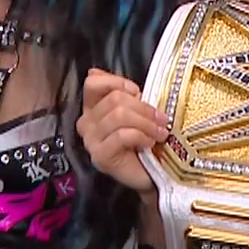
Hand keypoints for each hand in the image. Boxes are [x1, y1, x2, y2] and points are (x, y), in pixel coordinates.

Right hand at [76, 69, 166, 194]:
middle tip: (163, 120)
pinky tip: (149, 143)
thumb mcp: (138, 111)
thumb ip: (124, 94)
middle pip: (114, 99)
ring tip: (160, 133)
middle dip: (144, 108)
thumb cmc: (147, 141)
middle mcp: (86, 123)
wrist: (154, 174)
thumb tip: (102, 73)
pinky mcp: (100, 156)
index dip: (117, 82)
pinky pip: (121, 135)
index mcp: (93, 108)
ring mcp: (91, 141)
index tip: (138, 93)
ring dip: (146, 123)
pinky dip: (141, 136)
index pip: (93, 82)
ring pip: (119, 116)